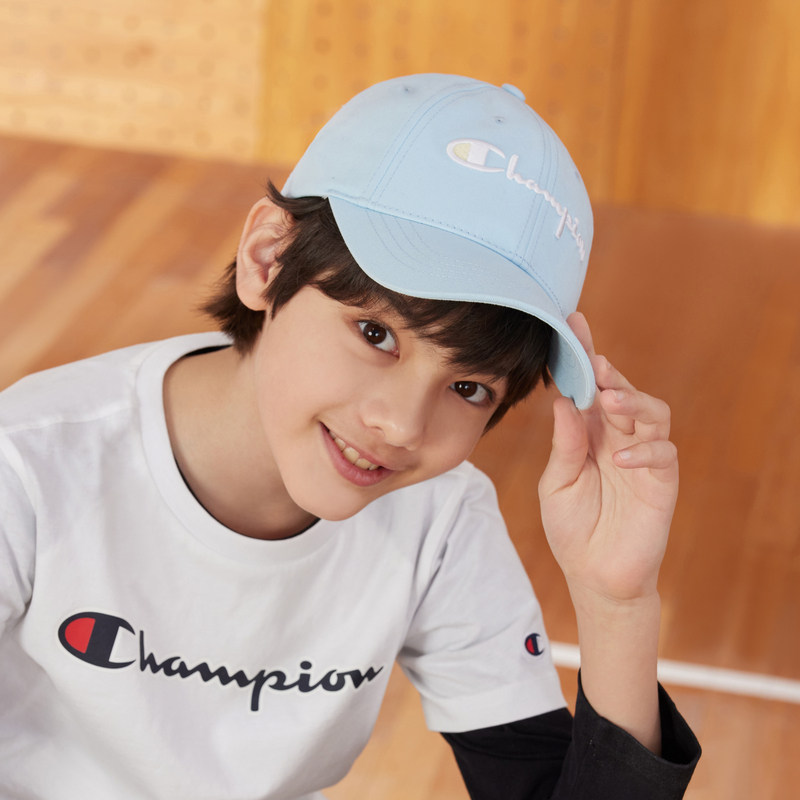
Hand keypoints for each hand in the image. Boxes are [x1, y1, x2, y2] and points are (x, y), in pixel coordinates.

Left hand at [538, 312, 677, 603]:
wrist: (594, 576)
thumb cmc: (573, 528)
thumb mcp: (558, 483)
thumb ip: (565, 444)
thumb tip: (563, 400)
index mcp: (589, 433)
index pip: (588, 388)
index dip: (584, 356)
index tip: (573, 323)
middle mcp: (617, 438)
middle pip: (622, 391)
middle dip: (609, 372)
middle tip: (593, 362)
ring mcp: (642, 458)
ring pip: (652, 412)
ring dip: (632, 401)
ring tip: (610, 399)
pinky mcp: (662, 482)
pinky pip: (663, 455)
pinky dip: (645, 451)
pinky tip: (622, 458)